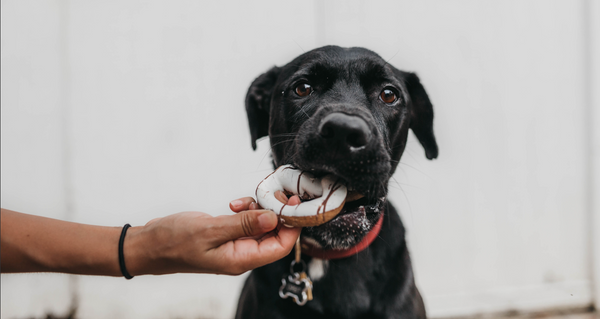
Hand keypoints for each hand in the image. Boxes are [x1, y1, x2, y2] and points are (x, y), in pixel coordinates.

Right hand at [124, 197, 300, 275]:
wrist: (148, 245)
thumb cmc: (173, 242)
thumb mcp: (210, 230)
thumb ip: (243, 224)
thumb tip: (273, 218)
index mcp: (240, 260)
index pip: (281, 247)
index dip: (292, 226)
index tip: (293, 203)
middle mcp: (241, 255)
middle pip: (275, 235)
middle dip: (277, 213)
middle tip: (272, 193)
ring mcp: (234, 246)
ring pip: (261, 226)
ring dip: (260, 209)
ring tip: (245, 200)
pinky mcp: (227, 236)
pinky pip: (247, 223)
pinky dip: (246, 210)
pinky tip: (235, 204)